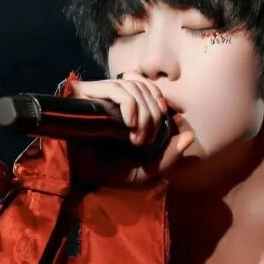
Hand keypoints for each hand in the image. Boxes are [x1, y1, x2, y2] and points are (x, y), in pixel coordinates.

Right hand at [66, 73, 194, 187]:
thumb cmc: (105, 171)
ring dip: (144, 114)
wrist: (74, 176)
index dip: (161, 104)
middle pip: (146, 88)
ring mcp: (100, 94)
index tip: (165, 127)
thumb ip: (168, 157)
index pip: (152, 90)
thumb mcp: (144, 171)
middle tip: (146, 141)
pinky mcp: (87, 94)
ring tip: (137, 139)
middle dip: (155, 116)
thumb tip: (189, 136)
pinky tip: (129, 125)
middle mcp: (113, 97)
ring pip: (134, 87)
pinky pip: (118, 89)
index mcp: (126, 108)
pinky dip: (131, 106)